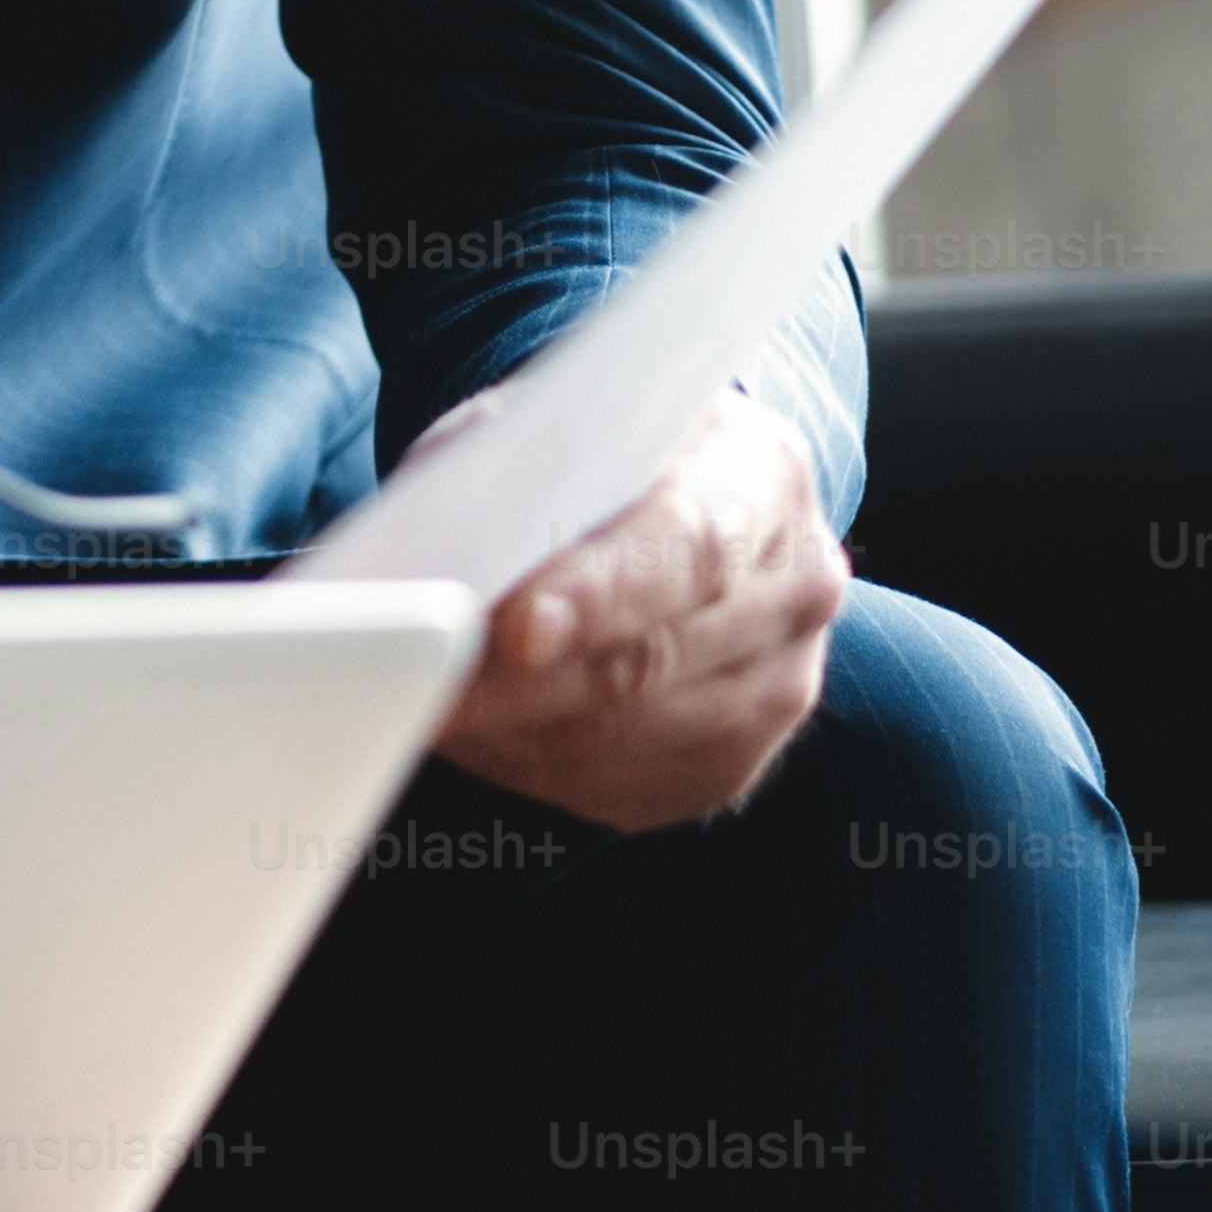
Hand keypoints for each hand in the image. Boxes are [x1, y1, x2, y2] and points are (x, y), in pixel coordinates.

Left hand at [427, 384, 848, 831]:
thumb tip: (433, 573)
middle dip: (520, 684)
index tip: (516, 630)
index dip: (602, 594)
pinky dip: (532, 763)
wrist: (675, 499)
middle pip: (654, 658)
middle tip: (416, 689)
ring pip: (630, 735)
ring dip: (512, 729)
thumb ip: (500, 483)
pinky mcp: (737, 762)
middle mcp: (795, 587)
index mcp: (759, 474)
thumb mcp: (542, 427)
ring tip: (420, 703)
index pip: (689, 546)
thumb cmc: (591, 457)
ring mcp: (780, 684)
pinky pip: (623, 784)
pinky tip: (476, 729)